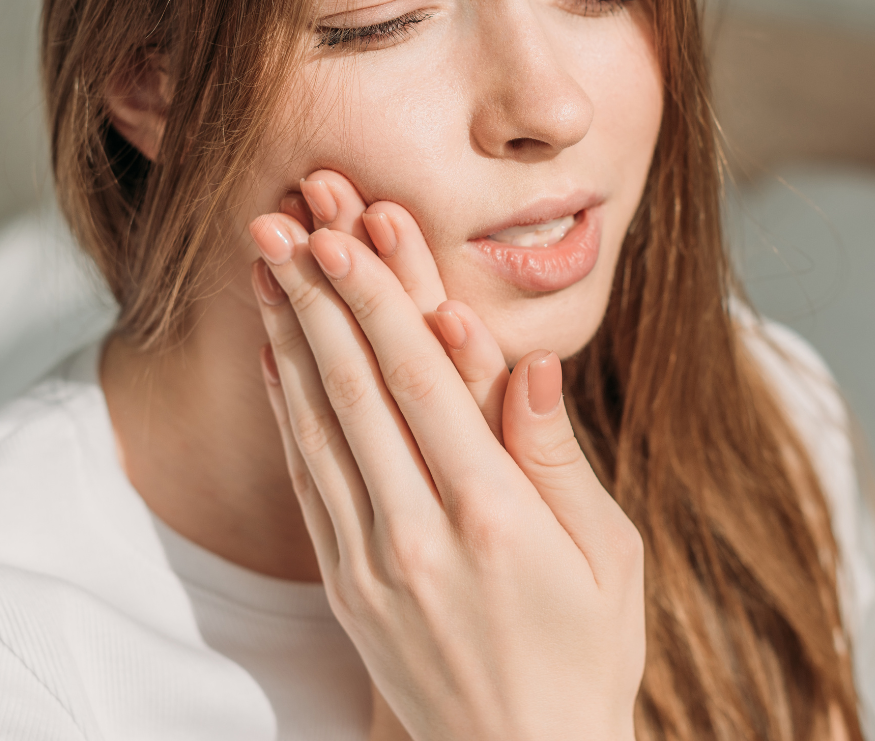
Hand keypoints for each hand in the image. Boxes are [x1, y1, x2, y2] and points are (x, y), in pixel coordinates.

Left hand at [251, 171, 645, 740]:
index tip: (347, 232)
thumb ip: (557, 455)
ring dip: (289, 335)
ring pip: (317, 424)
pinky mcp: (344, 584)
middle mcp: (418, 532)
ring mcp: (369, 561)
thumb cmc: (587, 654)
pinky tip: (276, 355)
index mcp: (495, 515)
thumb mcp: (609, 556)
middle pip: (357, 387)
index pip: (422, 381)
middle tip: (285, 220)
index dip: (380, 298)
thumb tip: (530, 363)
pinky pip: (306, 477)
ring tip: (265, 265)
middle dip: (318, 293)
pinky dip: (286, 407)